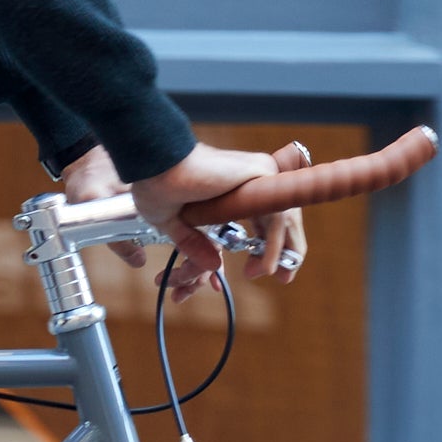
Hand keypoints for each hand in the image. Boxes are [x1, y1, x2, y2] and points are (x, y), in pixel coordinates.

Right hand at [55, 142, 310, 294]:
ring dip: (278, 252)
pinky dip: (273, 245)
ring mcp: (258, 176)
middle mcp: (250, 180)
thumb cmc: (157, 182)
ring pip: (284, 218)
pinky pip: (278, 216)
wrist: (155, 164)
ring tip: (261, 274)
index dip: (265, 247)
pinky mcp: (260, 175)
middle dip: (286, 251)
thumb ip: (195, 243)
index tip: (255, 272)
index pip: (262, 220)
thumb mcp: (174, 223)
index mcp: (233, 188)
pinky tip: (261, 265)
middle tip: (283, 278)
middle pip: (282, 218)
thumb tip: (213, 266)